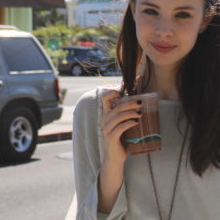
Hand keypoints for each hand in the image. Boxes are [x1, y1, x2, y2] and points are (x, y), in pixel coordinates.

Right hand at [97, 90, 142, 212]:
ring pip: (118, 115)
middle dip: (130, 101)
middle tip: (141, 102)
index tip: (126, 85)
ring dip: (131, 112)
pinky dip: (129, 123)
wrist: (114, 159)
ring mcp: (106, 128)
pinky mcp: (111, 137)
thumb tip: (140, 103)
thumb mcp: (122, 124)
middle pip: (116, 105)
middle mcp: (104, 119)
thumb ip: (126, 115)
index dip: (115, 89)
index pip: (105, 97)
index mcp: (106, 114)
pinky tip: (137, 122)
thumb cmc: (120, 140)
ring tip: (141, 113)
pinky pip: (120, 127)